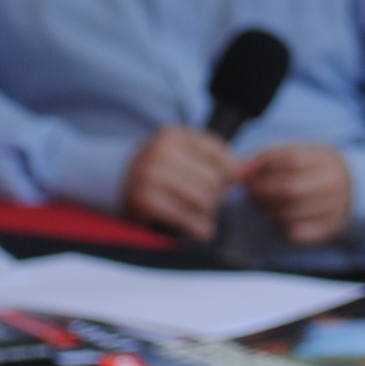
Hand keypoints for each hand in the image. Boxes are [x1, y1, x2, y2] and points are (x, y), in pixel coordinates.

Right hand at [123, 125, 235, 242]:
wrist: (116, 187)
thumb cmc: (160, 173)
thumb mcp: (184, 157)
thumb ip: (217, 161)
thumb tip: (248, 170)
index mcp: (172, 134)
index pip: (221, 155)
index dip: (228, 175)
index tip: (223, 186)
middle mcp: (159, 150)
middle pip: (213, 180)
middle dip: (216, 197)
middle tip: (208, 204)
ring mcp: (149, 175)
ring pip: (203, 199)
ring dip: (208, 214)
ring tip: (202, 216)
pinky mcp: (143, 200)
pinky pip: (185, 217)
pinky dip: (198, 228)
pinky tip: (202, 231)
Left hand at [241, 143, 352, 246]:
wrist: (348, 185)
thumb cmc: (310, 166)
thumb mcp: (295, 151)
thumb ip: (267, 156)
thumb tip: (240, 170)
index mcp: (323, 159)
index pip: (290, 160)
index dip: (263, 167)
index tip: (247, 174)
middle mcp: (331, 184)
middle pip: (290, 190)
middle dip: (262, 192)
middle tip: (250, 192)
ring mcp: (332, 208)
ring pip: (291, 214)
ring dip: (267, 210)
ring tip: (261, 204)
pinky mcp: (328, 229)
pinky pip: (297, 233)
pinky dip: (281, 226)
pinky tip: (278, 217)